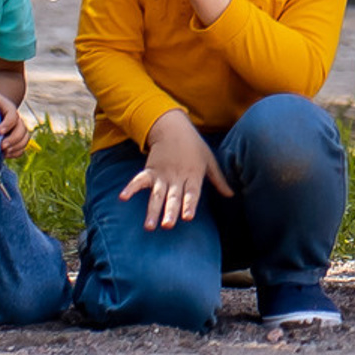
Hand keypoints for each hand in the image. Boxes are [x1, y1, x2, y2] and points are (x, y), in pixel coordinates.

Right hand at [121, 112, 231, 229]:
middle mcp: (177, 177)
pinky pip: (139, 181)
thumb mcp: (209, 161)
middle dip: (170, 211)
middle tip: (167, 226)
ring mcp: (162, 175)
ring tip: (149, 226)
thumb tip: (231, 195)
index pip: (192, 193)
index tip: (188, 217)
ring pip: (157, 195)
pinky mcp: (150, 171)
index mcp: (193, 175)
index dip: (190, 204)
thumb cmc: (195, 147)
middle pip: (173, 197)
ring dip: (152, 210)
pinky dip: (131, 188)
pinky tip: (123, 198)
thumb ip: (219, 180)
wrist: (174, 128)